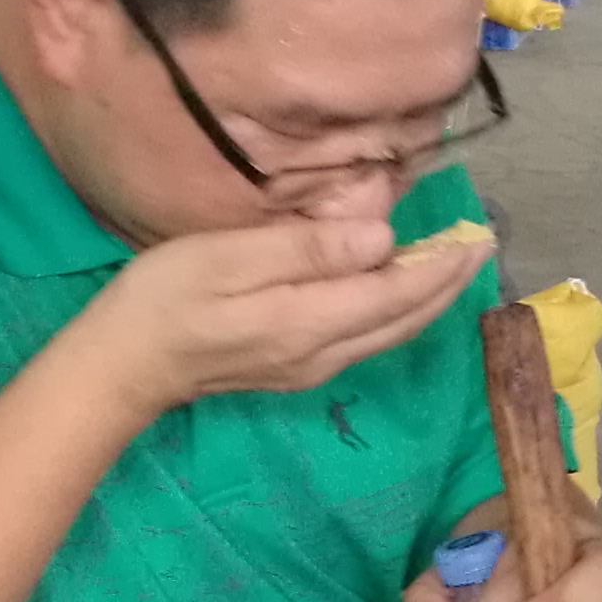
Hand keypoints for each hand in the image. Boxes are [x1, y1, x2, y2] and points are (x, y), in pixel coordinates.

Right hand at [80, 215, 492, 423]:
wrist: (122, 368)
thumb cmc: (163, 299)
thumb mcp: (229, 257)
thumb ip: (306, 249)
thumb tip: (380, 238)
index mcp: (312, 321)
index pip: (399, 291)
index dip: (443, 263)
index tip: (477, 232)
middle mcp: (324, 353)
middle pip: (404, 318)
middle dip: (447, 281)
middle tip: (480, 241)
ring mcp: (311, 368)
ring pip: (389, 333)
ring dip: (426, 298)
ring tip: (452, 261)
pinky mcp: (296, 369)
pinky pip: (366, 338)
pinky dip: (395, 310)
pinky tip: (397, 287)